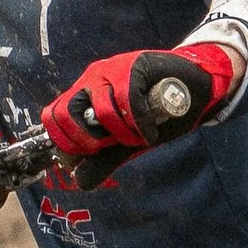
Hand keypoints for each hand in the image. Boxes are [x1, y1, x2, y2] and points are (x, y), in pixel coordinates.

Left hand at [42, 42, 236, 160]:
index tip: (93, 153)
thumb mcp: (126, 142)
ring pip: (101, 110)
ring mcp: (112, 70)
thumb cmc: (157, 113)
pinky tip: (150, 131)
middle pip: (68, 113)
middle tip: (112, 145)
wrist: (195, 87)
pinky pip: (128, 101)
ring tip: (139, 137)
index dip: (67, 143)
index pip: (53, 118)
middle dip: (90, 139)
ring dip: (122, 134)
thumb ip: (103, 159)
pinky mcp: (135, 66)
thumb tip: (79, 182)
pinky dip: (140, 124)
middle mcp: (91, 80)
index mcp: (83, 96)